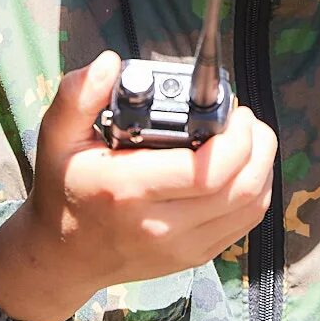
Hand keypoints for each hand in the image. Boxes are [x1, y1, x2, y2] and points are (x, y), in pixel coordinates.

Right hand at [0, 50, 275, 320]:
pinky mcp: (194, 257)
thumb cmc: (64, 188)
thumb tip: (108, 63)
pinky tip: (243, 168)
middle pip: (239, 189)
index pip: (206, 171)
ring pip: (250, 207)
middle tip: (247, 120)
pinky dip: (256, 191)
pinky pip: (245, 224)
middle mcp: (158, 225)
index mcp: (127, 190)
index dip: (236, 138)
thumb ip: (77, 96)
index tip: (235, 111)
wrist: (63, 256)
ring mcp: (180, 248)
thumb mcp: (57, 137)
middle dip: (258, 145)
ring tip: (250, 139)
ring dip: (262, 167)